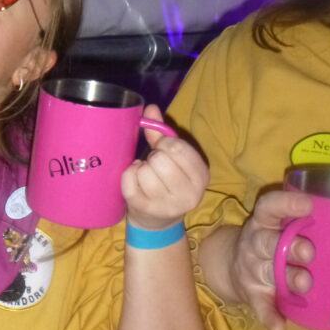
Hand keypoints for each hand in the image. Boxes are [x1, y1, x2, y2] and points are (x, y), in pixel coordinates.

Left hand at [121, 104, 207, 229]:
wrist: (157, 221)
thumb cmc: (165, 182)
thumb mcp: (171, 158)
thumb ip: (161, 133)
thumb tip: (150, 108)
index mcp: (201, 176)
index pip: (179, 149)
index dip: (165, 144)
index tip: (163, 150)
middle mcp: (190, 194)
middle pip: (160, 160)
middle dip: (153, 158)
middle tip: (154, 166)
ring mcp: (167, 205)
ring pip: (144, 171)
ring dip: (141, 168)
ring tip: (146, 175)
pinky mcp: (146, 210)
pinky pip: (129, 180)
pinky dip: (128, 176)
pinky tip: (135, 182)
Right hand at [227, 190, 314, 329]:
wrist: (228, 266)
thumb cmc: (267, 241)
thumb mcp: (273, 225)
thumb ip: (297, 223)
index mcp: (262, 222)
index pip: (269, 207)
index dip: (286, 204)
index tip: (308, 204)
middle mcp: (255, 243)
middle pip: (267, 242)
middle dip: (288, 246)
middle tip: (309, 252)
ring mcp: (252, 269)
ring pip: (268, 272)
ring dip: (286, 278)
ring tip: (305, 284)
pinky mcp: (252, 294)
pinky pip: (260, 306)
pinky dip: (269, 317)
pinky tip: (280, 327)